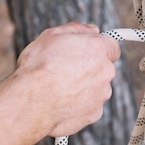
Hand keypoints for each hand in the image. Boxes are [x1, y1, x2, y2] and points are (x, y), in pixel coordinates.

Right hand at [13, 22, 120, 136]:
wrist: (32, 101)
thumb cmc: (39, 67)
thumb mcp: (52, 35)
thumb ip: (77, 29)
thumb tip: (91, 29)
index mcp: (99, 49)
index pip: (112, 46)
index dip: (98, 48)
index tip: (88, 51)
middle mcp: (106, 72)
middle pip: (103, 69)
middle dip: (88, 69)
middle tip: (65, 69)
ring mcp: (101, 96)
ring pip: (96, 89)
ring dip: (83, 87)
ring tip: (59, 88)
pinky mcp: (94, 115)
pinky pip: (89, 107)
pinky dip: (78, 105)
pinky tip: (60, 101)